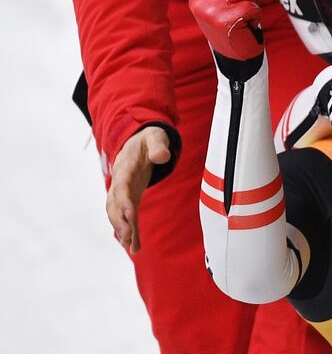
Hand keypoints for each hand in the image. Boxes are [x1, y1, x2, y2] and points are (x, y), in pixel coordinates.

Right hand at [106, 126, 170, 253]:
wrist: (138, 141)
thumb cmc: (149, 139)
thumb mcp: (156, 137)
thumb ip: (158, 146)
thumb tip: (162, 156)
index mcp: (125, 168)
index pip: (122, 186)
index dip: (123, 200)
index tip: (129, 213)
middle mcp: (119, 183)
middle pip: (115, 205)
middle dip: (120, 222)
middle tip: (128, 238)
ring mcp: (121, 192)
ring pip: (117, 214)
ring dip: (123, 230)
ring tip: (131, 247)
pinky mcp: (128, 198)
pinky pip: (125, 216)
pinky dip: (128, 230)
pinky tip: (132, 245)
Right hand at [189, 0, 262, 59]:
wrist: (235, 56)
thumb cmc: (231, 26)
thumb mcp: (224, 2)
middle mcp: (200, 3)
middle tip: (241, 7)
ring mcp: (210, 12)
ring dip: (250, 2)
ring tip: (243, 16)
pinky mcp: (225, 21)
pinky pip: (250, 6)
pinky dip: (256, 14)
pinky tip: (248, 24)